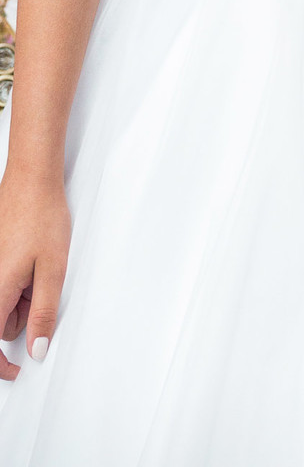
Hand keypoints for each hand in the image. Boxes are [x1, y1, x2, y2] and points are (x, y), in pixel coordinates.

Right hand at [0, 172, 69, 377]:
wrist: (32, 179)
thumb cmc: (42, 216)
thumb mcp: (52, 270)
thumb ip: (43, 313)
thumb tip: (37, 348)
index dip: (2, 364)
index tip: (17, 371)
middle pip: (0, 320)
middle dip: (22, 313)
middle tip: (42, 286)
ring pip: (2, 301)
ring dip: (21, 294)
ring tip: (39, 266)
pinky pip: (2, 282)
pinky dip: (16, 279)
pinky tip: (30, 258)